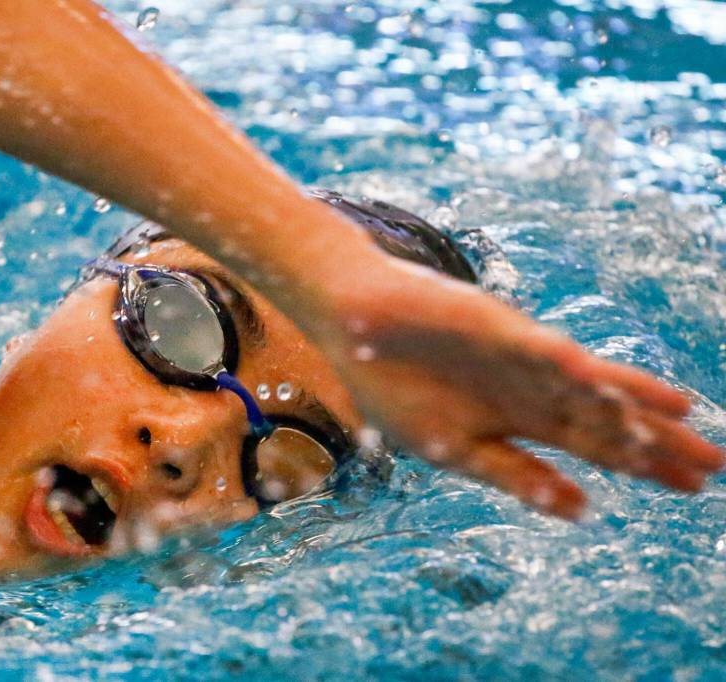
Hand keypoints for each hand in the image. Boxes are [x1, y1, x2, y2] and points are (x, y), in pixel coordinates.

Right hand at [326, 260, 722, 518]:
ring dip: (629, 402)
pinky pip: (532, 352)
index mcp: (517, 418)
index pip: (592, 445)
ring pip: (581, 384)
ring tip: (686, 420)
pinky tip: (604, 382)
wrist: (354, 325)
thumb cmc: (396, 385)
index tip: (691, 488)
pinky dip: (566, 368)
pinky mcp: (489, 329)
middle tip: (715, 465)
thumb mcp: (454, 449)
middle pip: (602, 418)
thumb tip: (581, 510)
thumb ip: (514, 475)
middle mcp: (529, 387)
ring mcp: (514, 356)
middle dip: (656, 442)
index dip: (640, 464)